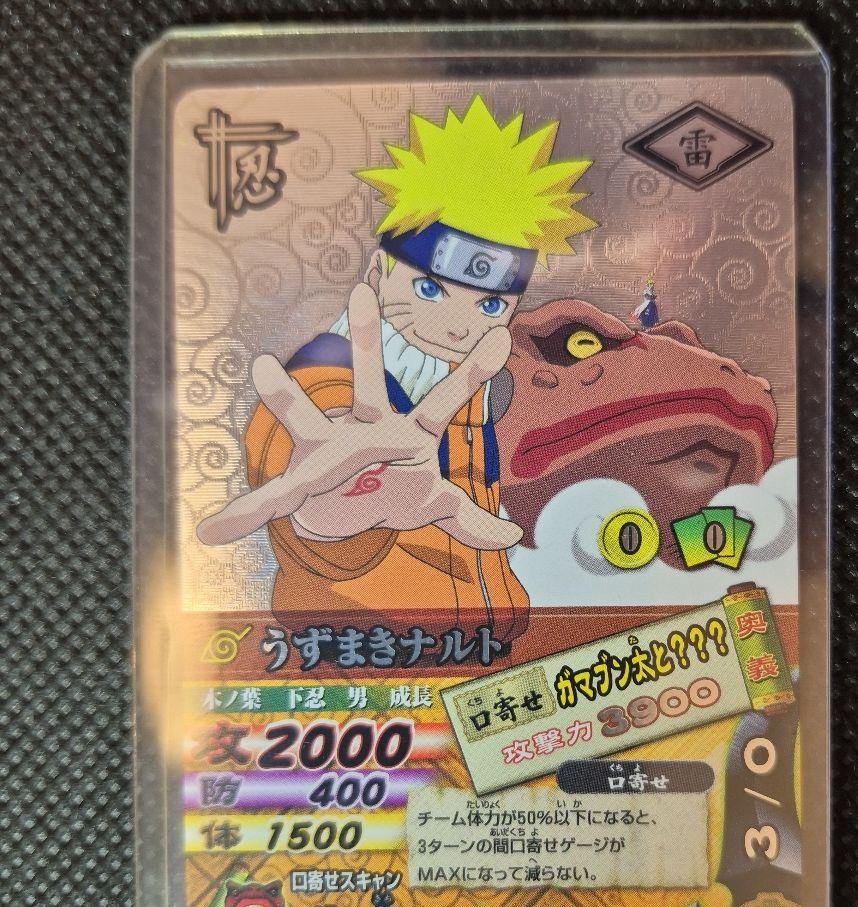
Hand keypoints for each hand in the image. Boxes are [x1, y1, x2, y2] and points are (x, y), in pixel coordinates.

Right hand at [196, 283, 521, 550]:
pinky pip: (270, 500)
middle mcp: (367, 430)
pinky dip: (245, 515)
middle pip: (370, 382)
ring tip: (261, 365)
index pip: (446, 401)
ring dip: (285, 394)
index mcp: (408, 437)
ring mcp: (329, 449)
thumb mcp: (436, 508)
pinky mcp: (299, 480)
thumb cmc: (395, 492)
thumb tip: (515, 539)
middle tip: (363, 290)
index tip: (500, 338)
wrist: (346, 509)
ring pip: (306, 415)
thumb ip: (473, 522)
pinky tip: (214, 528)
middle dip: (365, 338)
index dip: (473, 374)